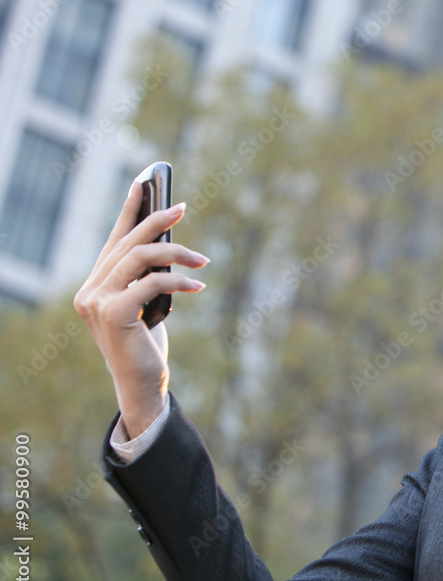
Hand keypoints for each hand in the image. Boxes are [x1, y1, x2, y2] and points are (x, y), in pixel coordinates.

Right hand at [74, 179, 208, 438]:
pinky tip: (197, 286)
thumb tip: (171, 244)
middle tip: (182, 208)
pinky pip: (150, 283)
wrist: (141, 384)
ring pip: (139, 258)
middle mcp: (90, 290)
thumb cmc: (146, 344)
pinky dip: (178, 281)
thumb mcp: (148, 304)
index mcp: (96, 285)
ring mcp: (97, 301)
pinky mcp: (112, 313)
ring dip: (175, 252)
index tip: (145, 184)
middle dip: (156, 220)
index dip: (129, 210)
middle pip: (127, 243)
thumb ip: (149, 277)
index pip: (113, 240)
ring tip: (202, 258)